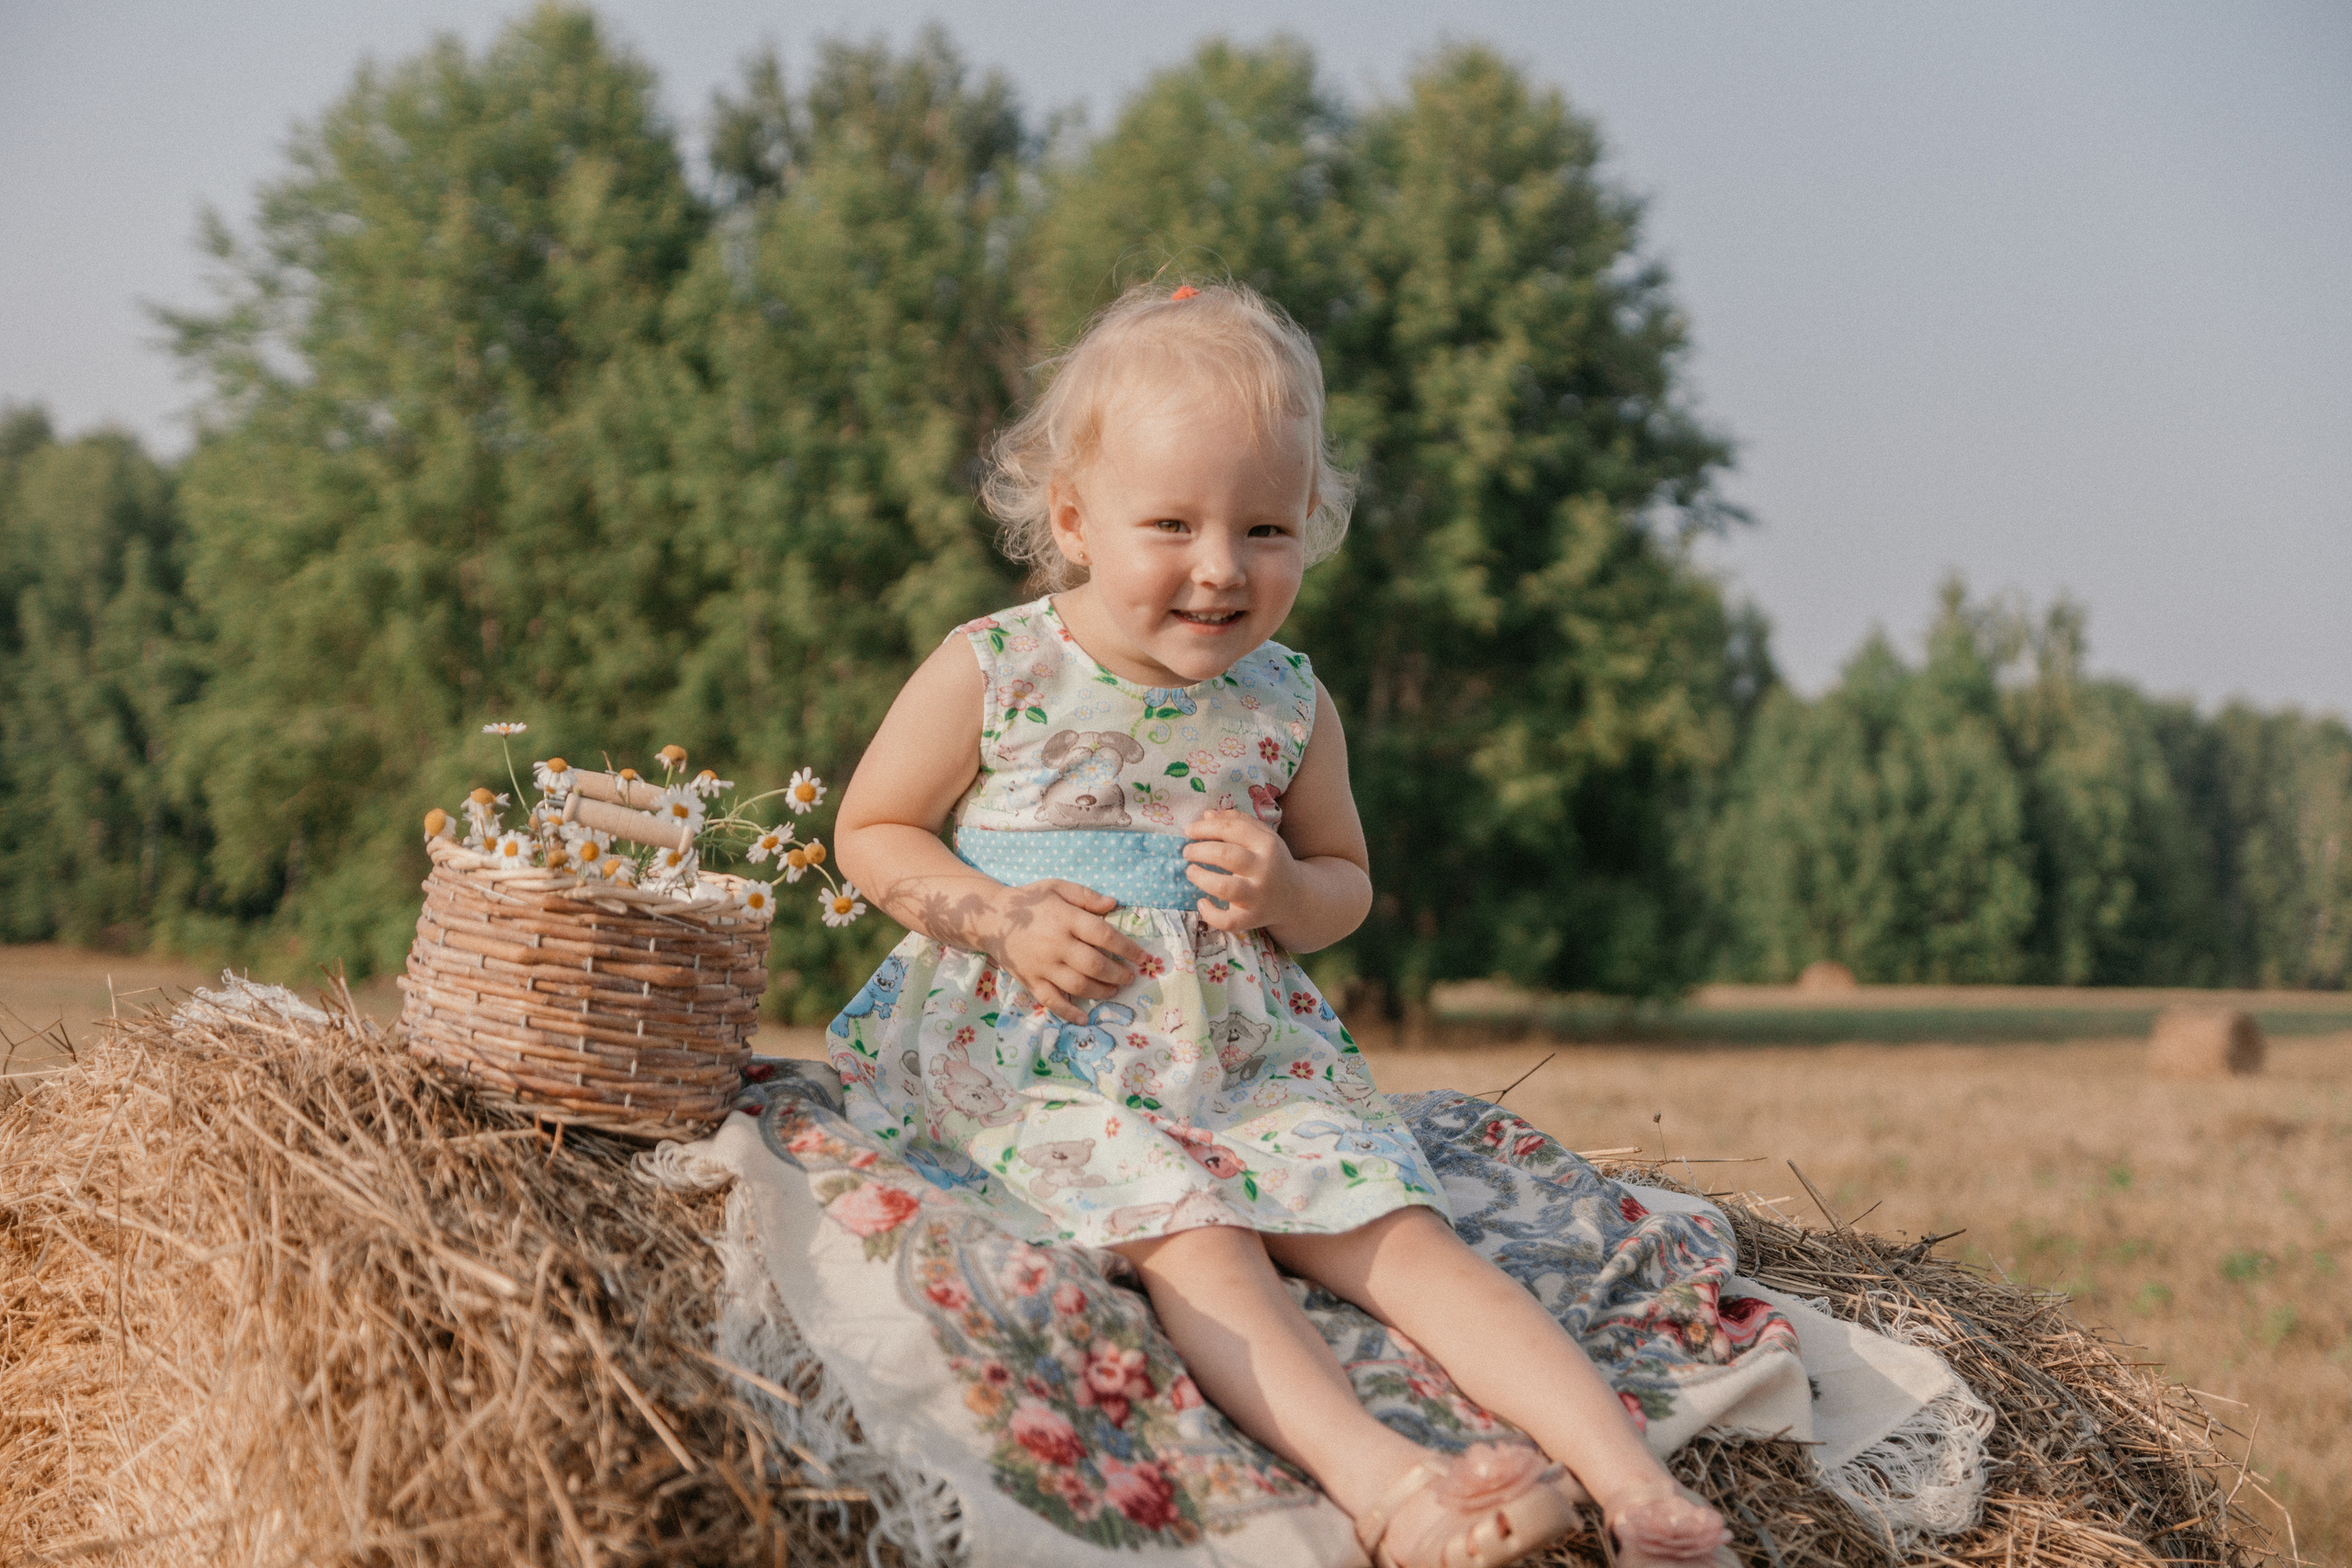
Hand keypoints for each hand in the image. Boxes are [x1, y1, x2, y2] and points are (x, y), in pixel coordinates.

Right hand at [986, 879, 1148, 1022]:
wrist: (989, 918)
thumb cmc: (1028, 900)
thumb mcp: (1057, 887)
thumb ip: (1085, 896)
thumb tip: (1114, 904)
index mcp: (1065, 919)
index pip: (1104, 935)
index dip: (1127, 948)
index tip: (1141, 957)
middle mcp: (1056, 944)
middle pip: (1094, 964)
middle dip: (1118, 974)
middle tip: (1129, 977)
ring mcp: (1043, 966)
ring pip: (1078, 985)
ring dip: (1101, 991)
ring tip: (1114, 990)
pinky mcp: (1030, 981)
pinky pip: (1051, 1001)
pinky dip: (1068, 1012)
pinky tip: (1084, 1018)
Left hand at [1182, 809, 1297, 932]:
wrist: (1296, 896)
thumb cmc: (1272, 861)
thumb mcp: (1263, 837)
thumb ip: (1238, 822)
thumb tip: (1206, 815)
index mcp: (1268, 844)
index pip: (1231, 829)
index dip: (1205, 827)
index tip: (1189, 831)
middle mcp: (1264, 870)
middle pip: (1226, 855)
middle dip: (1199, 851)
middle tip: (1187, 852)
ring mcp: (1258, 896)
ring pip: (1225, 888)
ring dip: (1201, 878)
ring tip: (1190, 871)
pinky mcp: (1252, 918)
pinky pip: (1228, 921)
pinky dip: (1210, 914)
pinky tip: (1202, 902)